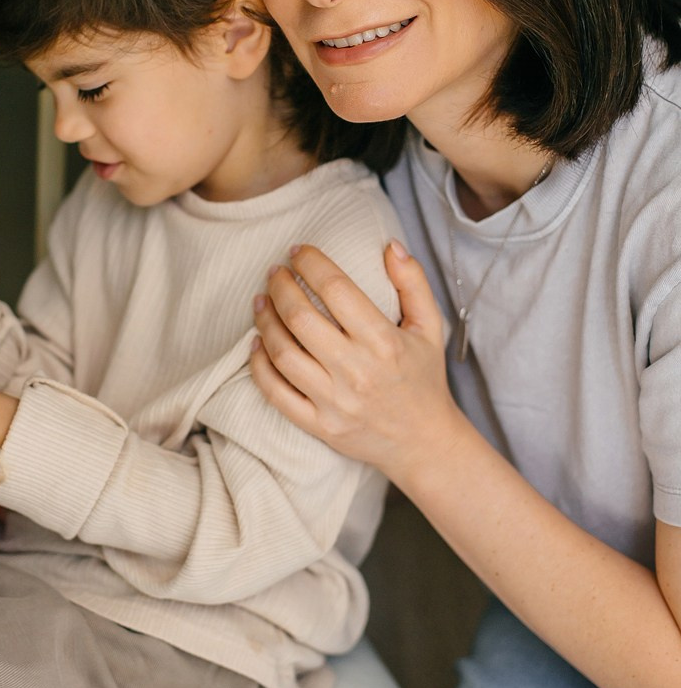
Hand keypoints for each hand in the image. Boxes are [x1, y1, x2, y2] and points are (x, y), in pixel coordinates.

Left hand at [251, 240, 461, 484]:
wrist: (423, 442)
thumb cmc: (424, 378)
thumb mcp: (431, 327)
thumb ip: (413, 283)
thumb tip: (390, 245)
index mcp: (384, 342)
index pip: (336, 289)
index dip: (311, 263)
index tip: (298, 251)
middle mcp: (356, 371)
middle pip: (300, 317)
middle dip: (280, 286)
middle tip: (274, 272)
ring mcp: (334, 401)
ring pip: (282, 352)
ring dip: (264, 320)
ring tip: (261, 300)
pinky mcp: (319, 425)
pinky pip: (276, 393)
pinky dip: (259, 365)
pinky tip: (257, 343)